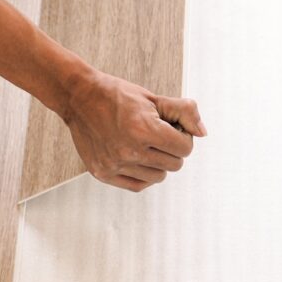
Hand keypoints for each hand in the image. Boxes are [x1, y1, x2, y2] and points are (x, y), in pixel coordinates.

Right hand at [63, 68, 206, 191]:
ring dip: (158, 162)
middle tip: (158, 135)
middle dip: (172, 149)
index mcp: (143, 129)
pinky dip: (144, 174)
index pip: (185, 148)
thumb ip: (184, 112)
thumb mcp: (154, 99)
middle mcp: (129, 150)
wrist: (79, 98)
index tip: (172, 127)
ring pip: (158, 176)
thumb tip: (202, 133)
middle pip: (175, 165)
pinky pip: (139, 185)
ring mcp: (114, 164)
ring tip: (145, 144)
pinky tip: (137, 157)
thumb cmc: (118, 96)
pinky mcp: (103, 173)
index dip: (183, 136)